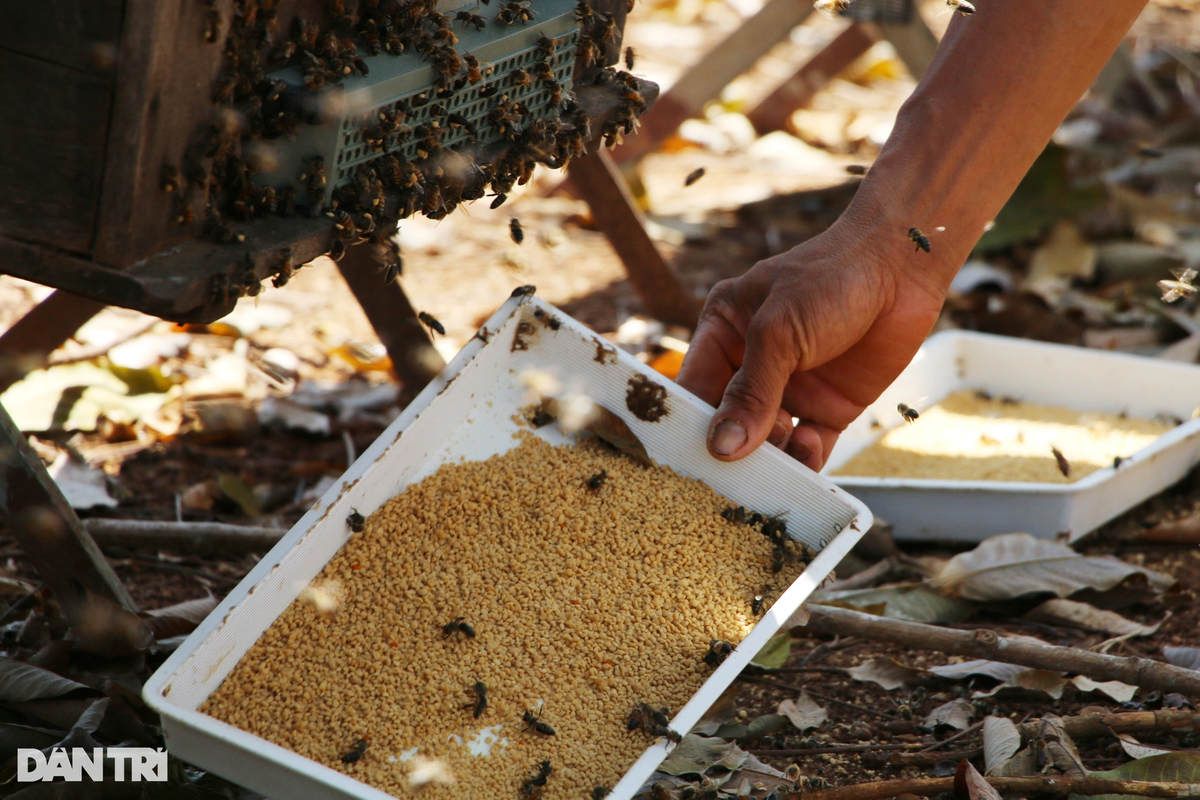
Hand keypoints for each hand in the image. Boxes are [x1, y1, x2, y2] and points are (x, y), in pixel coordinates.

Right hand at [675, 218, 947, 470]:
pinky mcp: (830, 406)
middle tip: (729, 476)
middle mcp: (752, 364)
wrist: (902, 268)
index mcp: (724, 331)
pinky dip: (804, 458)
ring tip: (779, 448)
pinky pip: (808, 447)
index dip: (687, 421)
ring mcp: (791, 388)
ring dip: (769, 455)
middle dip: (729, 449)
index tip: (685, 457)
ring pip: (766, 441)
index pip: (693, 386)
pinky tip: (807, 445)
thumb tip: (721, 446)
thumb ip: (750, 391)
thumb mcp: (777, 331)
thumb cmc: (830, 279)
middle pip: (727, 421)